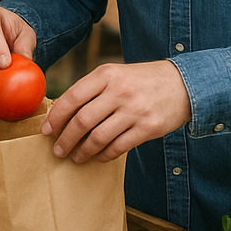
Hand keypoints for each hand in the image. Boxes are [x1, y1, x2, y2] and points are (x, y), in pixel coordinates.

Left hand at [41, 60, 190, 162]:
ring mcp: (135, 110)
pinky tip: (97, 157)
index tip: (46, 130)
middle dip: (65, 139)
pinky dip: (104, 155)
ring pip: (99, 137)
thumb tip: (61, 113)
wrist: (184, 83)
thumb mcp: (116, 74)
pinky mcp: (149, 127)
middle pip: (82, 120)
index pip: (73, 97)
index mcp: (107, 74)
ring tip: (75, 157)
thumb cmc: (141, 80)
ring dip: (82, 151)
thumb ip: (92, 90)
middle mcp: (120, 91)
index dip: (56, 117)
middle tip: (57, 150)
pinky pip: (119, 147)